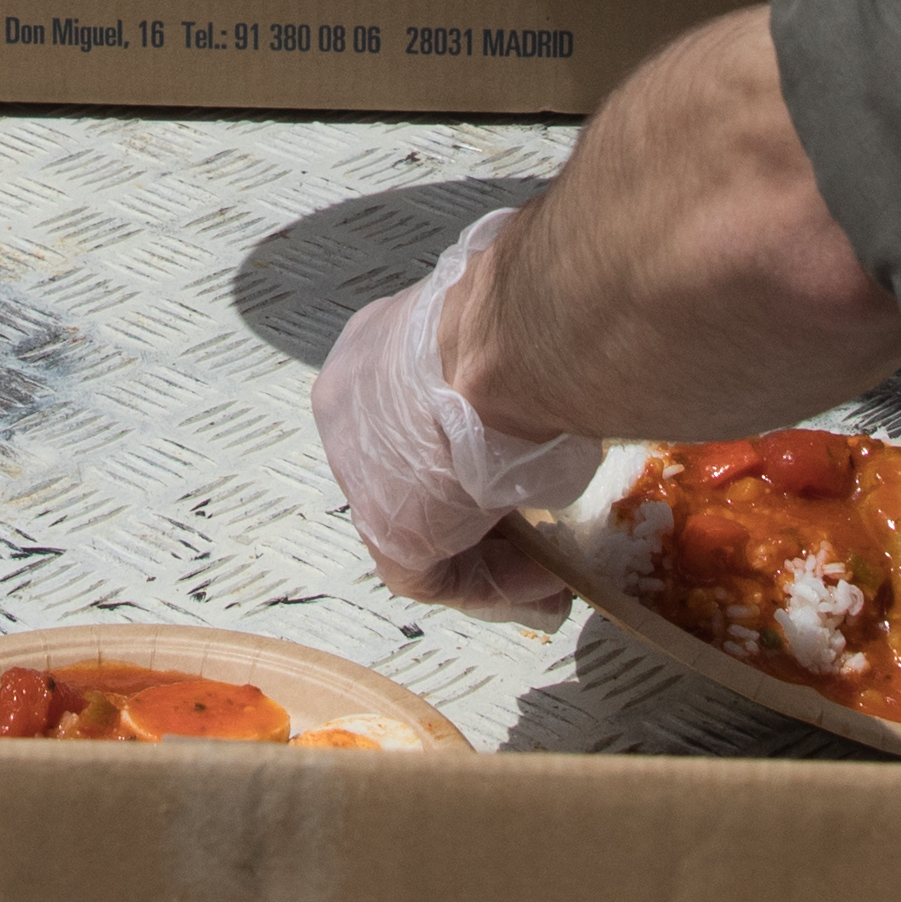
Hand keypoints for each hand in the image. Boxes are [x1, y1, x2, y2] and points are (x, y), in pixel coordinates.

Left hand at [311, 206, 594, 614]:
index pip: (411, 415)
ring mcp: (359, 471)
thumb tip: (547, 421)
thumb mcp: (514, 346)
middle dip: (469, 508)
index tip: (515, 466)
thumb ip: (510, 388)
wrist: (516, 341)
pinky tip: (546, 579)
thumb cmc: (527, 320)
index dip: (465, 453)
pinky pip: (437, 573)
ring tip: (549, 570)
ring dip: (486, 552)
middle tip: (532, 531)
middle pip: (411, 473)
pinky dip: (493, 582)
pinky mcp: (389, 529)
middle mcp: (351, 408)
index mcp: (376, 348)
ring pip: (421, 527)